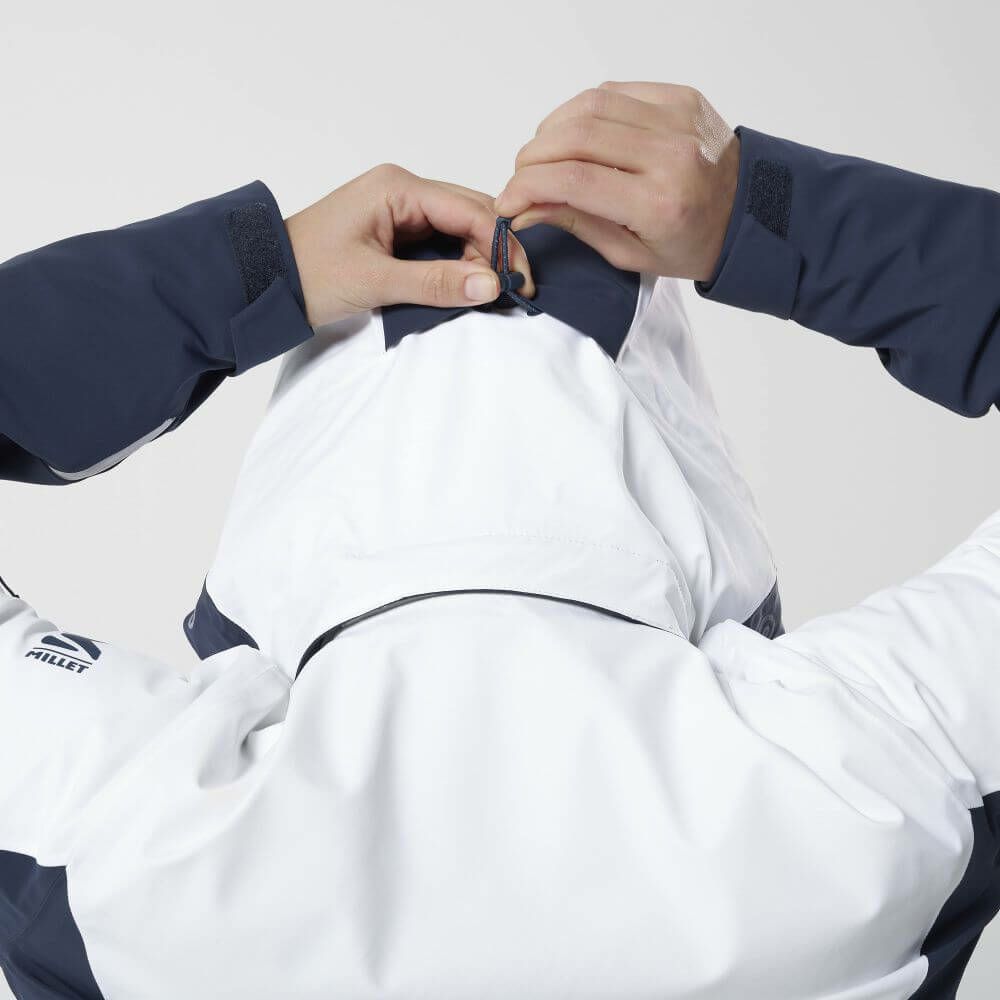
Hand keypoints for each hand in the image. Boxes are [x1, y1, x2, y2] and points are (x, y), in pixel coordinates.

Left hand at [285, 164, 533, 326]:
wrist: (263, 283)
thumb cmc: (307, 274)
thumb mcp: (375, 280)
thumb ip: (435, 283)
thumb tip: (491, 285)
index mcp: (397, 187)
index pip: (469, 209)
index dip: (500, 245)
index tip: (519, 281)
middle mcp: (403, 190)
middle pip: (470, 213)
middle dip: (495, 251)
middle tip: (514, 290)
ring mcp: (400, 209)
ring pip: (459, 228)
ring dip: (479, 259)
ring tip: (492, 294)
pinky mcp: (396, 231)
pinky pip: (442, 242)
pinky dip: (460, 264)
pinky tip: (469, 286)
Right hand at [494, 83, 738, 281]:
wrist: (748, 214)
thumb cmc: (690, 242)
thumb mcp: (630, 253)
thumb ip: (574, 224)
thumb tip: (523, 208)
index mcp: (660, 204)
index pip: (574, 182)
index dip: (527, 187)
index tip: (508, 201)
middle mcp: (671, 155)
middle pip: (576, 137)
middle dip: (533, 158)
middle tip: (521, 178)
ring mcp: (678, 119)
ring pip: (590, 106)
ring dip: (552, 131)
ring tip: (543, 157)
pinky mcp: (680, 97)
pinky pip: (614, 92)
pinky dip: (581, 112)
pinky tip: (575, 136)